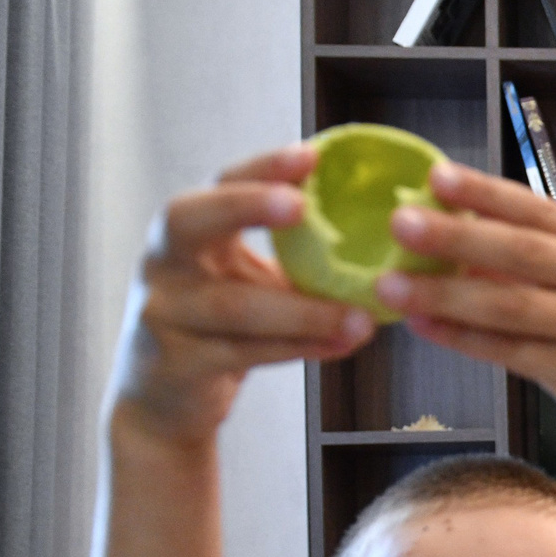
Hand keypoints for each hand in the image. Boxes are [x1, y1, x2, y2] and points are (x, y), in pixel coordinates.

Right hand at [112, 146, 373, 444]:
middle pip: (187, 219)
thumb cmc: (221, 327)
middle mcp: (163, 264)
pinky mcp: (175, 364)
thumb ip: (295, 258)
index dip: (261, 168)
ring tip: (361, 317)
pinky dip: (296, 349)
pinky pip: (241, 353)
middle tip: (301, 205)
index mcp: (187, 232)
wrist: (164, 401)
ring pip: (231, 304)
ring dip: (302, 310)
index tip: (311, 155)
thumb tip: (392, 234)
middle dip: (245, 205)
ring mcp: (162, 313)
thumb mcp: (248, 281)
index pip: (219, 184)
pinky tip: (340, 345)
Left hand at [377, 164, 555, 460]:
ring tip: (389, 286)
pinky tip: (423, 327)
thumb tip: (447, 234)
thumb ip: (528, 264)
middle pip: (522, 251)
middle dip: (456, 236)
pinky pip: (512, 353)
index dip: (485, 191)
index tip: (434, 175)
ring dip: (445, 295)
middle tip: (400, 223)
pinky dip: (464, 340)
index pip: (537, 210)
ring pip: (511, 306)